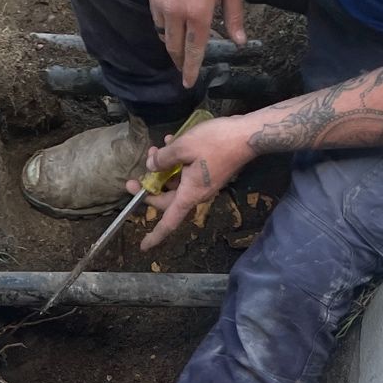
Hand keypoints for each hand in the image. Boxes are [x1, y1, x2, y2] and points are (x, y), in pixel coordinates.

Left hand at [132, 115, 253, 250]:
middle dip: (150, 188)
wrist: (248, 136)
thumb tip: (151, 166)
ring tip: (155, 150)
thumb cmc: (216, 142)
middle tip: (134, 179)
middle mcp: (197, 194)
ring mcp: (204, 184)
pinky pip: (187, 174)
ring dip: (163, 169)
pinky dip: (177, 162)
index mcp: (190, 194)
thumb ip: (163, 159)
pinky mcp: (210, 173)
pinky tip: (171, 143)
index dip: (155, 235)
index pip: (169, 221)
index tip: (143, 246)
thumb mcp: (183, 146)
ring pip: (176, 184)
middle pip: (168, 200)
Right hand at [146, 0, 245, 89]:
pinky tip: (172, 25)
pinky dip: (164, 27)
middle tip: (183, 69)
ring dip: (171, 45)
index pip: (193, 50)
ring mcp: (160, 2)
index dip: (190, 69)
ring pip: (163, 34)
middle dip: (178, 61)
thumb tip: (240, 42)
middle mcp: (176, 12)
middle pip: (174, 48)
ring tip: (179, 48)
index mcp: (199, 13)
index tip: (188, 84)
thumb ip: (234, 15)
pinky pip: (156, 18)